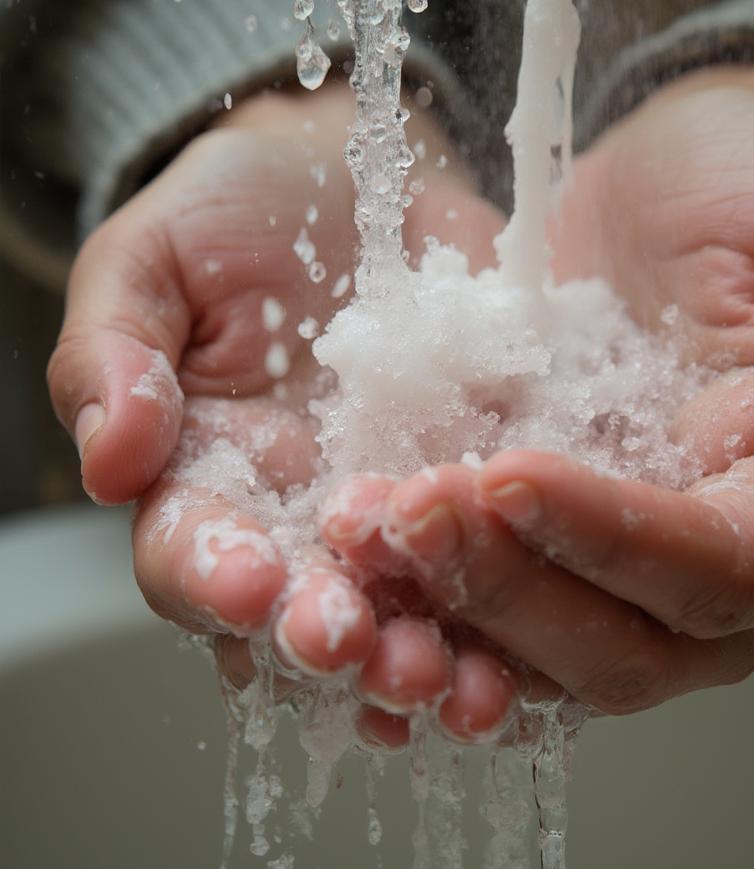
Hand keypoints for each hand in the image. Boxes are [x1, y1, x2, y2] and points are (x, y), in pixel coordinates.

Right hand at [47, 86, 516, 743]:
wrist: (359, 181)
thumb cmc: (237, 215)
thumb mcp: (152, 264)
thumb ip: (112, 357)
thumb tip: (107, 459)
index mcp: (207, 482)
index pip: (196, 559)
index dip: (219, 582)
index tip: (256, 587)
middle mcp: (301, 523)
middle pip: (308, 614)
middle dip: (341, 647)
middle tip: (378, 657)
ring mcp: (395, 516)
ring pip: (406, 617)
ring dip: (433, 662)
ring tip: (467, 686)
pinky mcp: (479, 493)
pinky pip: (497, 569)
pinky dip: (512, 617)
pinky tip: (531, 653)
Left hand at [351, 67, 753, 714]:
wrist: (669, 217)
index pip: (729, 566)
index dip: (624, 539)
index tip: (512, 472)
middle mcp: (718, 576)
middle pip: (626, 646)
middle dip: (512, 593)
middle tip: (407, 510)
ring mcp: (621, 581)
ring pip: (540, 657)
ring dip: (444, 616)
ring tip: (352, 537)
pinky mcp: (543, 561)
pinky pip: (481, 616)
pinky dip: (416, 601)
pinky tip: (345, 553)